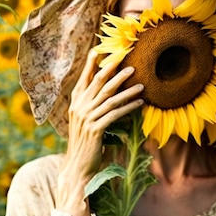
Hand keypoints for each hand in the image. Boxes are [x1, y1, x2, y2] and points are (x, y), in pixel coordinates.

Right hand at [57, 49, 143, 215]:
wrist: (78, 167)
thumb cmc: (85, 144)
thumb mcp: (85, 122)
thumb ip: (91, 107)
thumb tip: (104, 94)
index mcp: (75, 104)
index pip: (84, 79)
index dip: (91, 64)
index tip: (99, 49)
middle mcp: (79, 108)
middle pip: (98, 83)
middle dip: (113, 69)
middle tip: (127, 58)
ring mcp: (87, 118)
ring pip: (109, 98)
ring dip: (126, 88)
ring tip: (140, 81)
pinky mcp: (96, 130)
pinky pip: (115, 114)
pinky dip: (129, 107)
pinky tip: (140, 103)